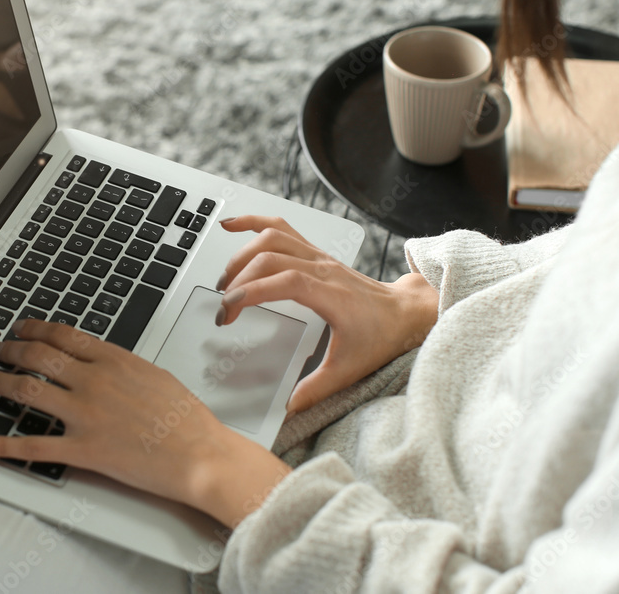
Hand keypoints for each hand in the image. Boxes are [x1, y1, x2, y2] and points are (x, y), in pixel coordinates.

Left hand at [0, 320, 290, 527]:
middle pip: (38, 356)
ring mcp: (85, 415)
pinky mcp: (82, 449)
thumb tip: (99, 363)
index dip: (35, 329)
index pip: (63, 335)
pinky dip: (3, 446)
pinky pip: (33, 446)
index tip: (22, 329)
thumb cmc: (186, 420)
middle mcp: (94, 381)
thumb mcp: (153, 375)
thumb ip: (121, 367)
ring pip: (27, 390)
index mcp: (113, 360)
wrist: (200, 454)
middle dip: (11, 350)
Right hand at [216, 215, 437, 413]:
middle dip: (238, 280)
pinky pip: (281, 227)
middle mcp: (322, 268)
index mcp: (331, 294)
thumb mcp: (350, 369)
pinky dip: (253, 222)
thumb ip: (317, 389)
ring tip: (223, 278)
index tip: (228, 311)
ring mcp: (317, 256)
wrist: (406, 314)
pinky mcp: (313, 253)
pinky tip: (232, 225)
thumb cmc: (382, 336)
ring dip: (242, 253)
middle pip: (270, 257)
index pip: (284, 281)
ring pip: (272, 237)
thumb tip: (288, 407)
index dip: (251, 291)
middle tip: (223, 308)